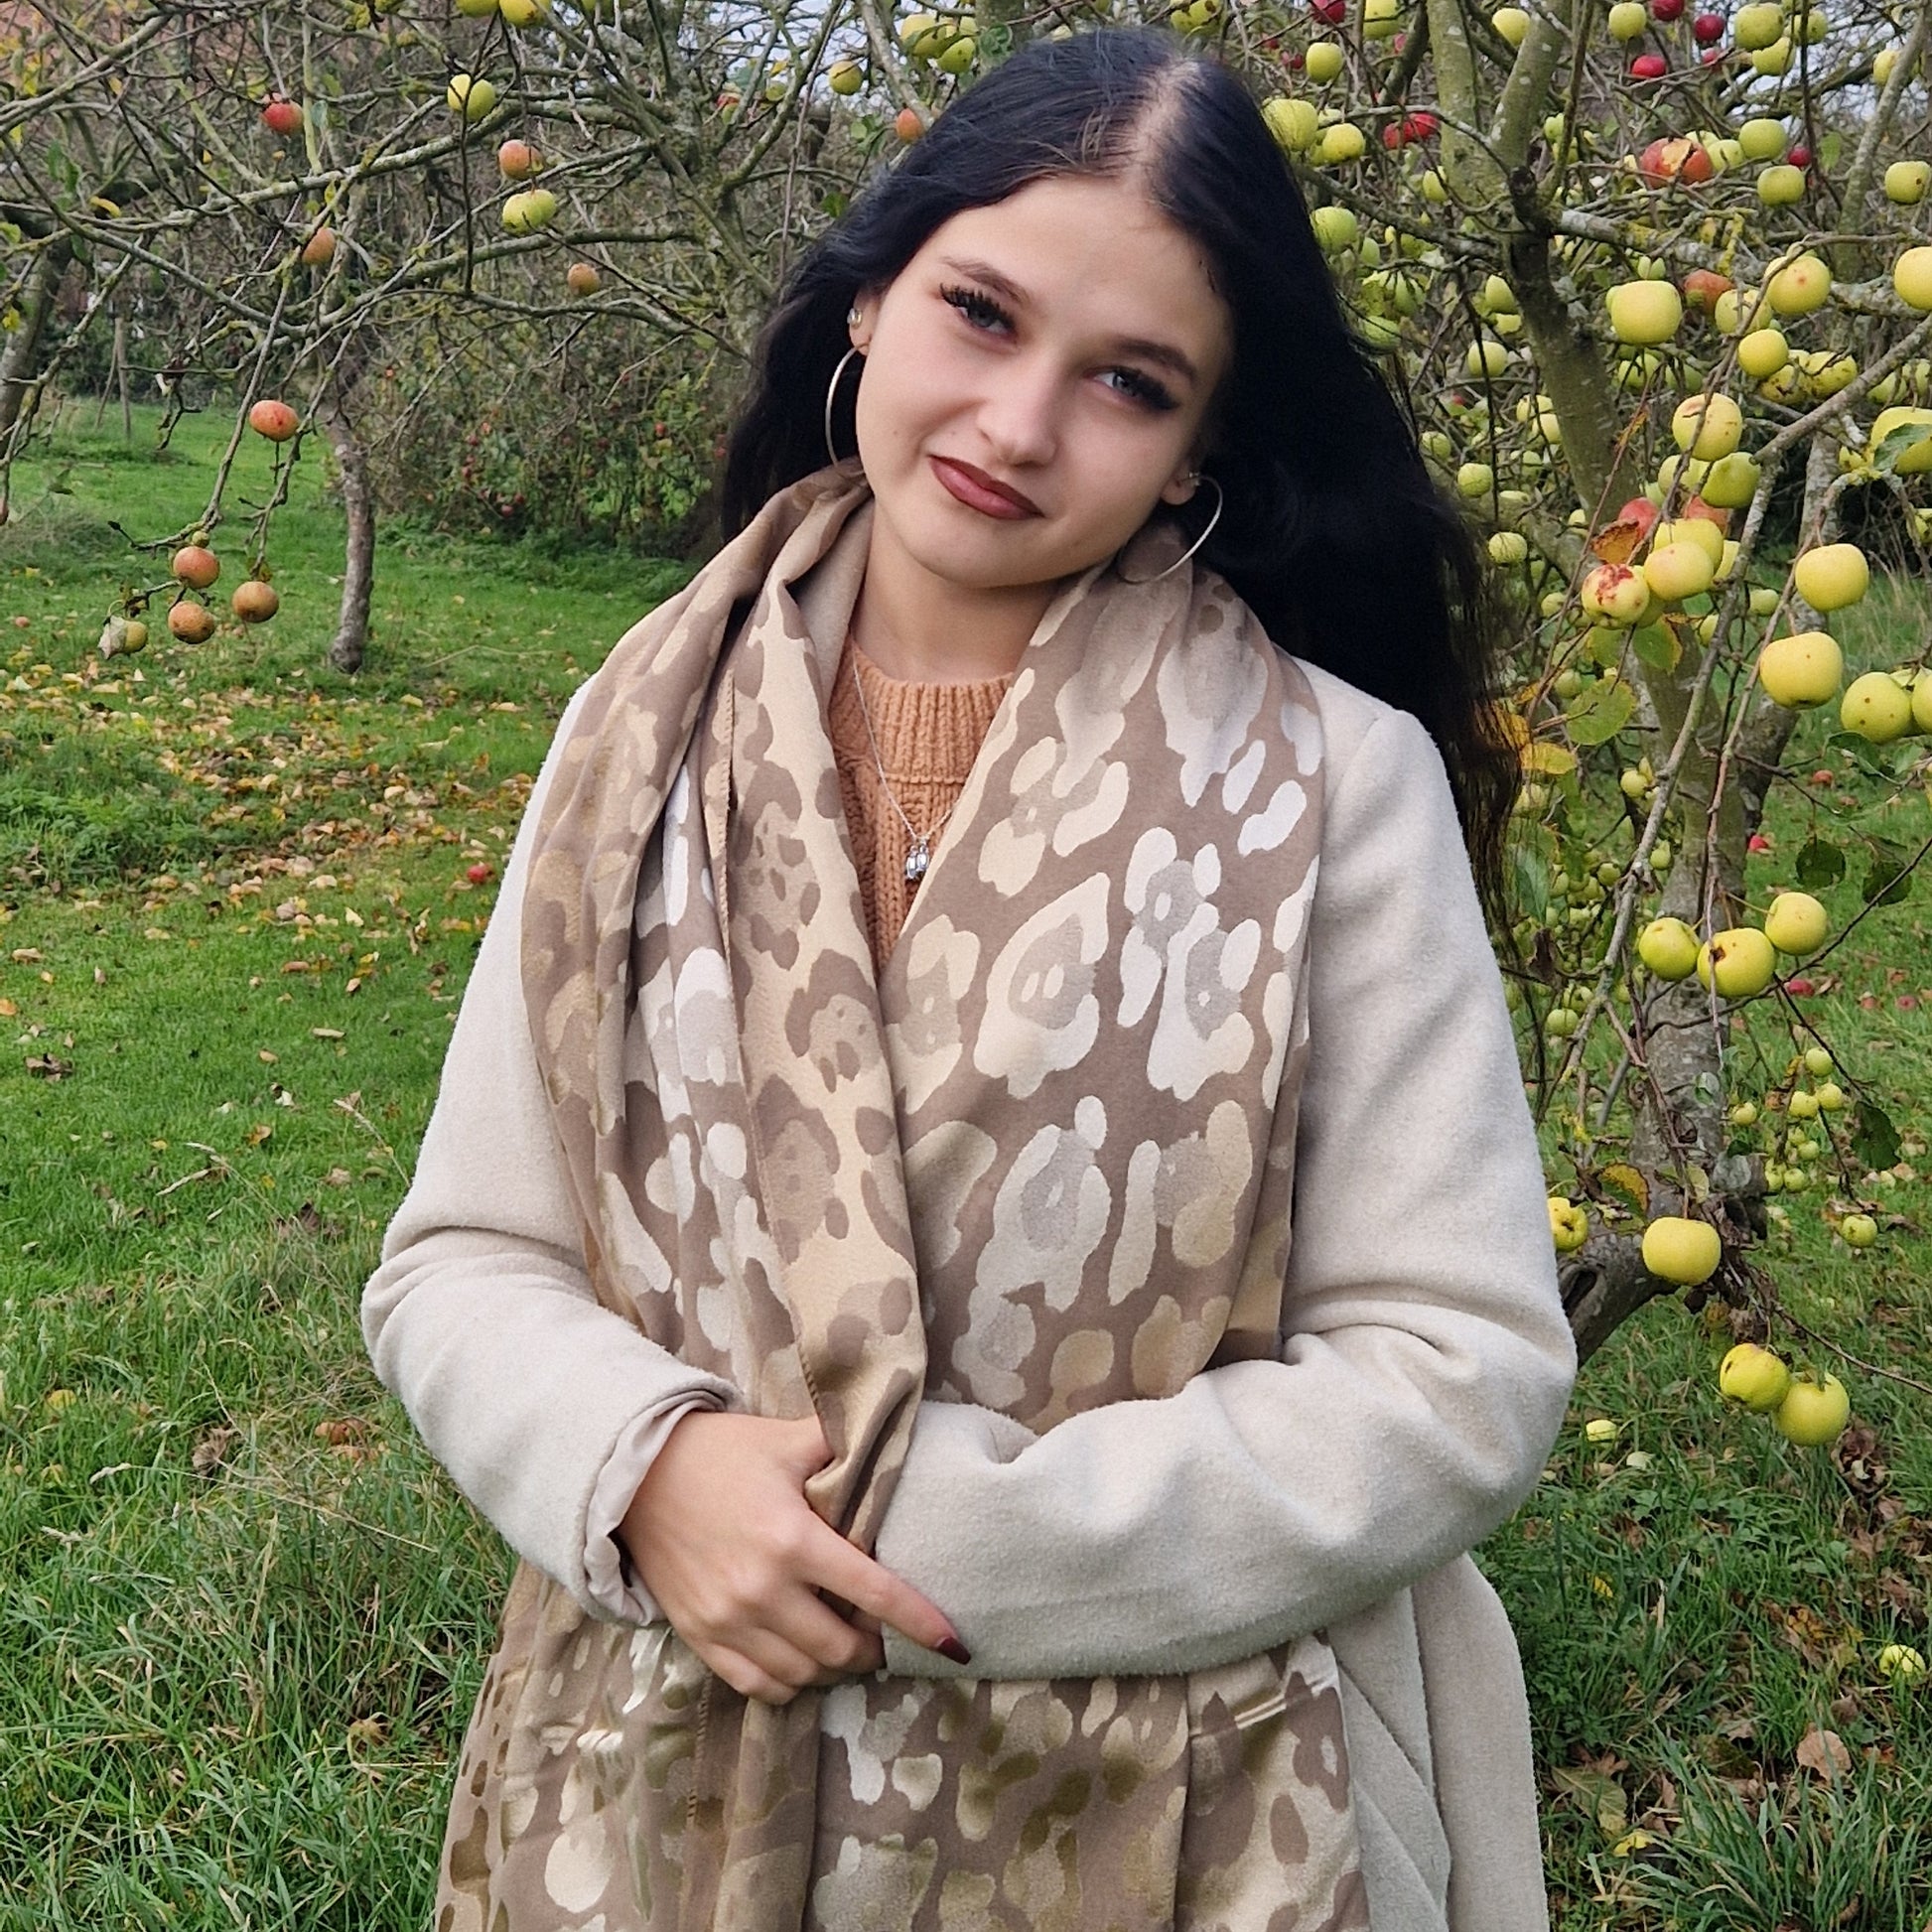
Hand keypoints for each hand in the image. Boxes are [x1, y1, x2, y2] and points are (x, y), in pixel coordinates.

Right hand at [619, 1409, 965, 1705]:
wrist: (637, 1476)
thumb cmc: (721, 1452)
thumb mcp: (787, 1440)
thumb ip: (842, 1446)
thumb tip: (895, 1436)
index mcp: (793, 1539)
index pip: (875, 1594)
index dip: (921, 1623)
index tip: (954, 1643)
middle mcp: (763, 1590)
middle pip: (841, 1648)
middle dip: (874, 1649)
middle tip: (884, 1635)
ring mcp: (728, 1620)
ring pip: (802, 1674)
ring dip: (833, 1666)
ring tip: (845, 1645)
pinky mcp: (700, 1636)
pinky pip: (757, 1685)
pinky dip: (788, 1682)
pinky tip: (801, 1662)